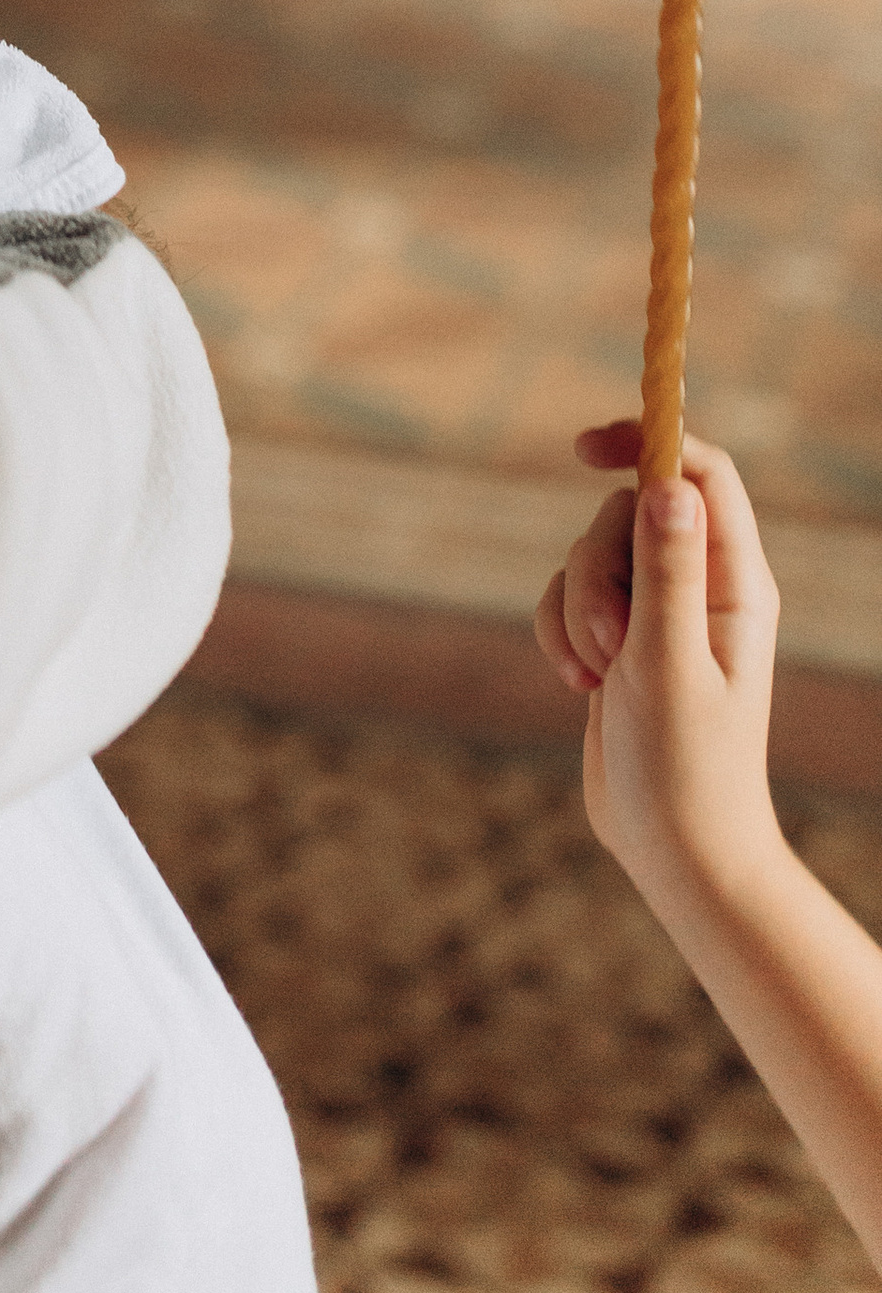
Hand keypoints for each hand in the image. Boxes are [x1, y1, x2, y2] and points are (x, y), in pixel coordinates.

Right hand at [534, 420, 786, 924]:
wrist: (676, 852)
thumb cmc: (688, 769)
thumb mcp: (668, 665)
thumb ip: (667, 572)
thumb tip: (668, 481)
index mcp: (736, 584)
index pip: (699, 474)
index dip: (647, 441)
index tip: (583, 448)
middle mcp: (701, 587)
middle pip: (626, 511)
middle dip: (596, 567)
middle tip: (612, 641)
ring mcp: (657, 613)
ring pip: (587, 555)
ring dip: (574, 610)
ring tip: (600, 679)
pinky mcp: (618, 640)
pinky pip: (563, 596)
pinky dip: (557, 632)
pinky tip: (578, 687)